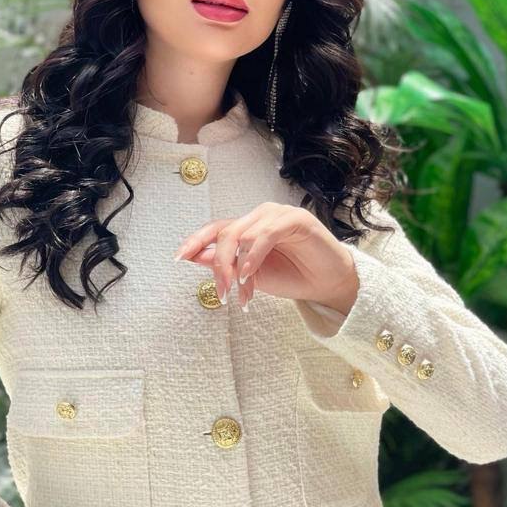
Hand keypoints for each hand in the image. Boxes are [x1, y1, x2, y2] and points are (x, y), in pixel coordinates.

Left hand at [173, 203, 357, 312]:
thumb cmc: (292, 277)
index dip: (195, 240)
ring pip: (243, 233)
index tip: (179, 258)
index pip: (216, 228)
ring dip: (237, 266)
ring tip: (241, 292)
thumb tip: (195, 256)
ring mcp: (278, 214)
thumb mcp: (250, 276)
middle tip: (221, 292)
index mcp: (248, 227)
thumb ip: (226, 265)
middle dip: (218, 264)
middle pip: (226, 232)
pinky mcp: (296, 219)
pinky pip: (266, 233)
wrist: (327, 285)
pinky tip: (250, 274)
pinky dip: (253, 255)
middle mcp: (260, 216)